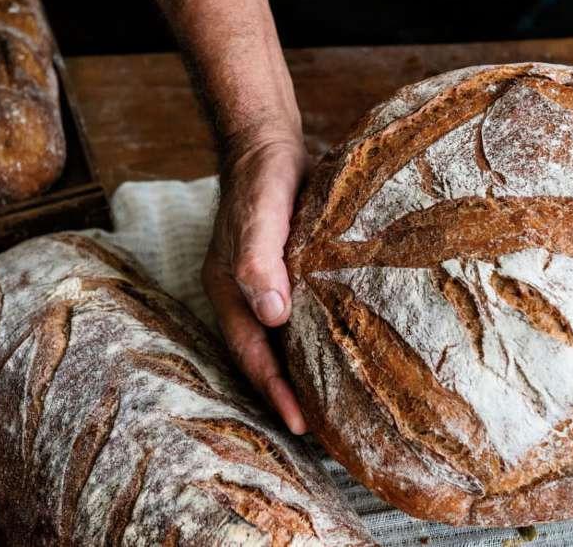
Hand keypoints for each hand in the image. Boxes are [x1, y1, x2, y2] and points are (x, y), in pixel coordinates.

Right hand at [201, 133, 309, 433]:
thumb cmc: (262, 178)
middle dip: (288, 394)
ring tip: (335, 405)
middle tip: (324, 432)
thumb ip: (261, 260)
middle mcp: (245, 295)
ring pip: (282, 341)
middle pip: (263, 357)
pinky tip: (343, 349)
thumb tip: (272, 315)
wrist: (269, 141)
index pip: (252, 355)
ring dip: (303, 371)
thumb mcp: (261, 214)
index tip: (302, 426)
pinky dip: (316, 339)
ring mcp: (265, 285)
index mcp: (229, 291)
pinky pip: (300, 316)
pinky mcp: (289, 271)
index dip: (275, 392)